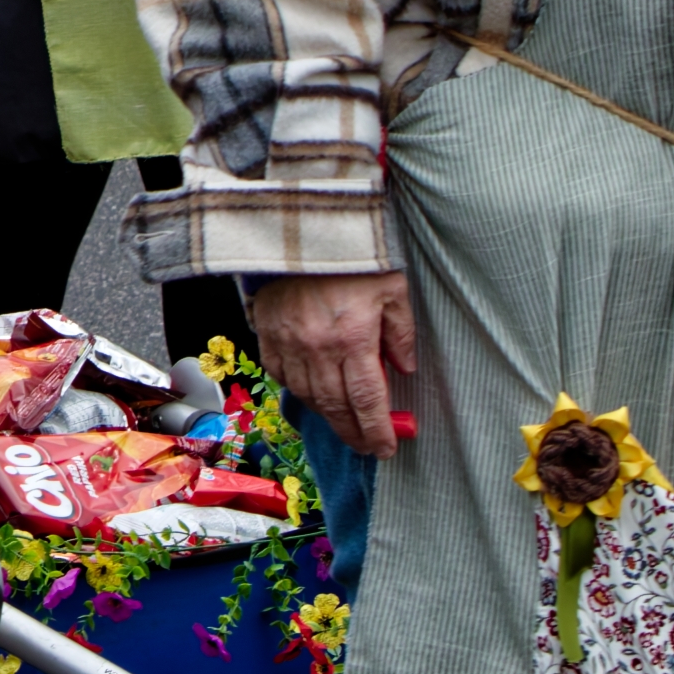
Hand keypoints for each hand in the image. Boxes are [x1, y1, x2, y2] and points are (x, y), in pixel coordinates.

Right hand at [246, 272, 423, 452]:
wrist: (303, 225)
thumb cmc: (354, 255)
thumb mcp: (393, 289)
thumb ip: (401, 332)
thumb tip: (405, 367)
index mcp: (353, 338)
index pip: (367, 400)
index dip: (376, 430)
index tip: (385, 448)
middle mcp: (318, 348)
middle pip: (335, 407)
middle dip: (353, 433)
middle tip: (366, 447)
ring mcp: (288, 342)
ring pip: (308, 396)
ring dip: (328, 415)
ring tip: (344, 423)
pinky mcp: (267, 333)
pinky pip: (281, 375)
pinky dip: (298, 390)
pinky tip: (313, 393)